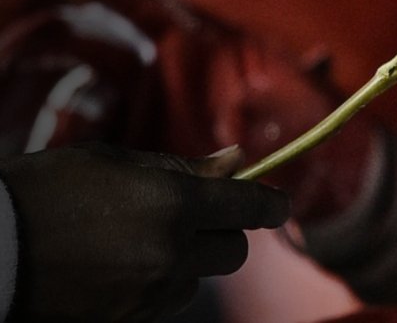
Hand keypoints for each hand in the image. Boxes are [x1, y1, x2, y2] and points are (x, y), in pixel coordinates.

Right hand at [0, 143, 288, 321]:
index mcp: (174, 203)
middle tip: (195, 218)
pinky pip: (165, 303)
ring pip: (197, 279)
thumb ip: (182, 166)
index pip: (251, 207)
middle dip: (224, 232)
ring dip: (186, 262)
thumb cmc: (48, 190)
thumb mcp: (114, 162)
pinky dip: (157, 286)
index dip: (272, 204)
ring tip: (136, 244)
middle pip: (234, 251)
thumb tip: (237, 159)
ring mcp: (152, 293)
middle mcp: (173, 252)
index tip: (279, 203)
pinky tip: (119, 270)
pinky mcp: (130, 321)